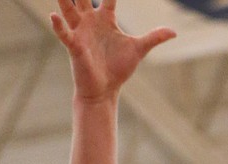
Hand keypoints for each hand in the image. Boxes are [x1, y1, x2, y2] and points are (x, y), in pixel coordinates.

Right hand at [50, 0, 174, 102]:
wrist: (104, 91)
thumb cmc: (118, 70)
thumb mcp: (138, 50)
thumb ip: (154, 37)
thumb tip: (174, 32)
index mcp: (106, 18)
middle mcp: (90, 21)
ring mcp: (81, 32)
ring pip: (69, 8)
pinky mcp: (74, 46)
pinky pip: (64, 33)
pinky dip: (58, 25)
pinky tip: (53, 15)